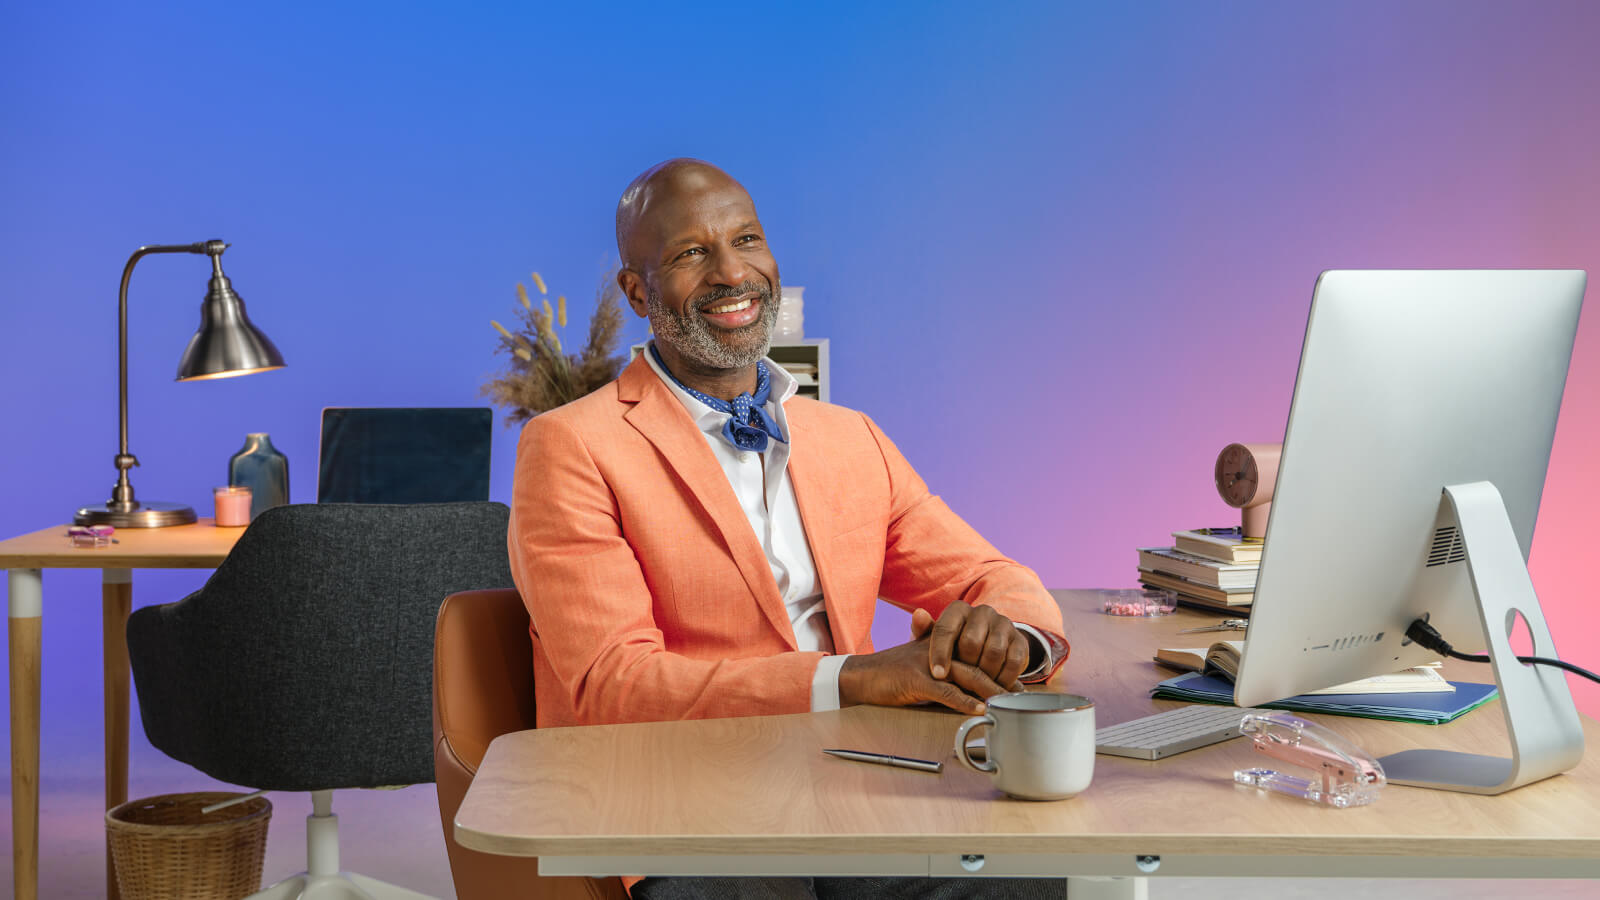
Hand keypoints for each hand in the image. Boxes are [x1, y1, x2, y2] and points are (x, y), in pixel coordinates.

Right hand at [838, 637, 1003, 714]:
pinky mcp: (915, 678)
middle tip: (1019, 699)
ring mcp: (927, 662)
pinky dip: (963, 701)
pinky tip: (978, 710)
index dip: (998, 671)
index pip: (979, 654)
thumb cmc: (892, 673)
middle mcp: (939, 648)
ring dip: (990, 691)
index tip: (1017, 688)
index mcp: (944, 644)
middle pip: (979, 663)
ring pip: (967, 675)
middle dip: (1001, 682)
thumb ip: (947, 668)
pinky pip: (945, 690)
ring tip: (1007, 704)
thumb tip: (975, 688)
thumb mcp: (923, 664)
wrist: (860, 676)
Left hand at [914, 603, 1029, 693]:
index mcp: (959, 610)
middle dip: (964, 666)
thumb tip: (918, 614)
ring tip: (976, 686)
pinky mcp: (1020, 640)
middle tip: (960, 681)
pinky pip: (1013, 662)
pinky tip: (994, 687)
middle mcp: (983, 612)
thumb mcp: (935, 639)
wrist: (988, 643)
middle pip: (971, 642)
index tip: (937, 675)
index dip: (940, 653)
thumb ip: (923, 630)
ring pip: (993, 652)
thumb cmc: (954, 644)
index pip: (946, 629)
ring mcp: (1004, 624)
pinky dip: (1003, 678)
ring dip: (984, 674)